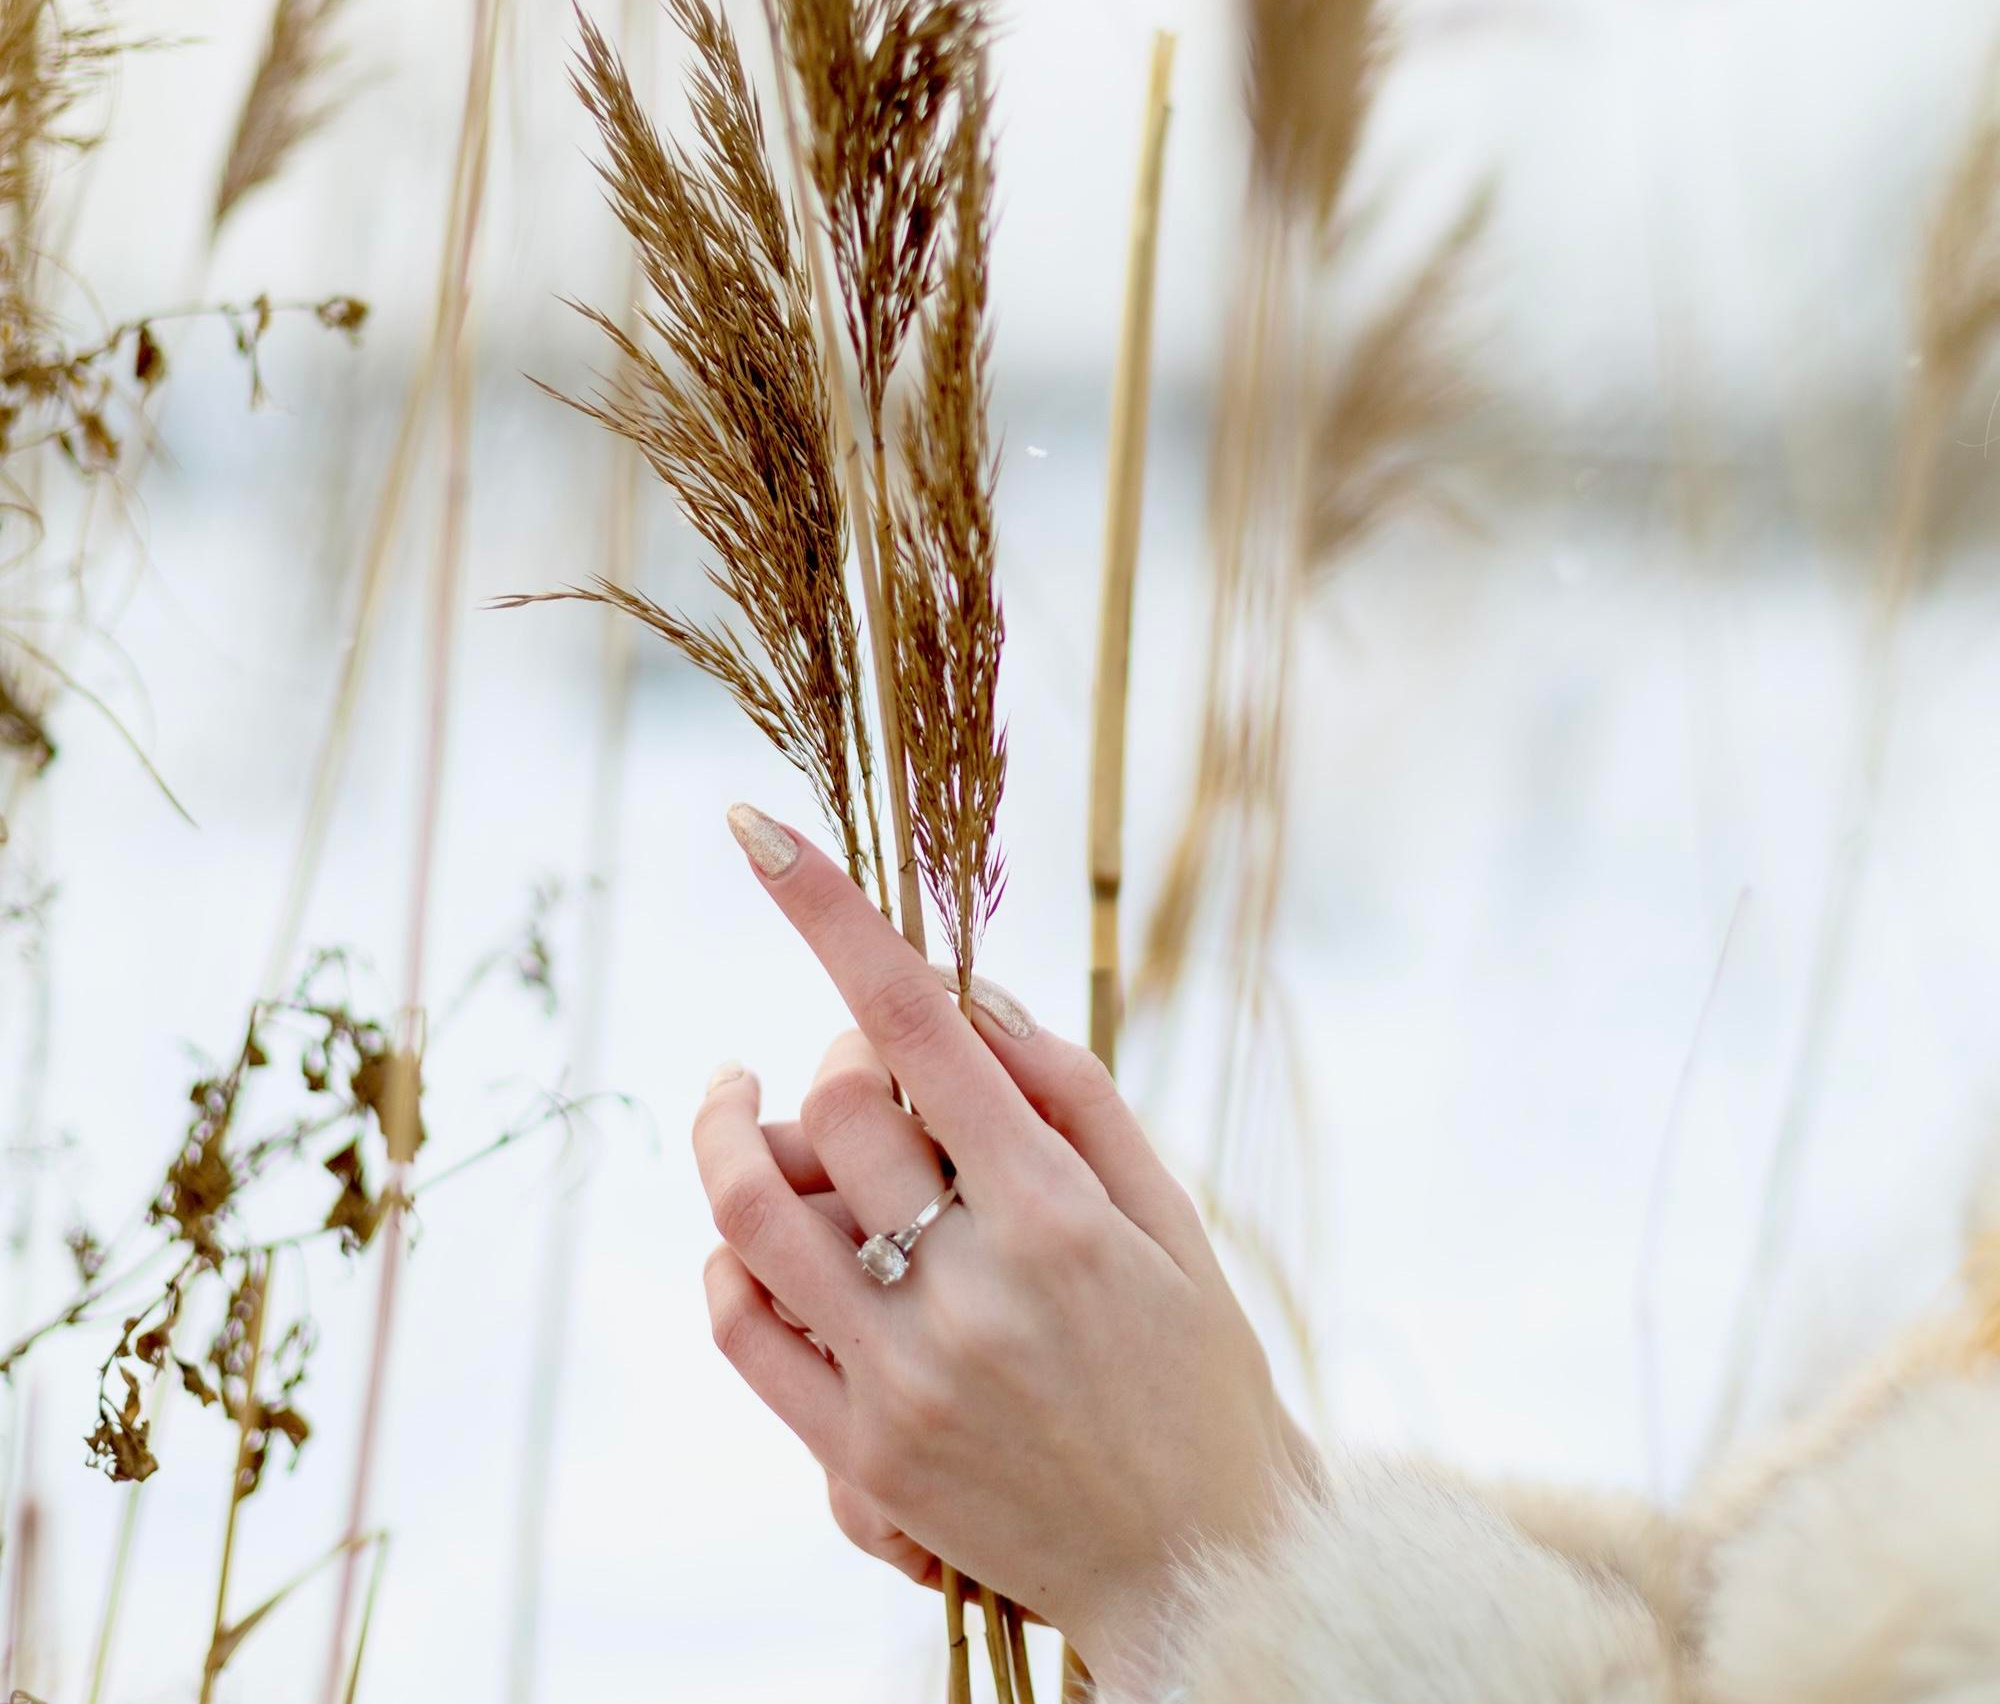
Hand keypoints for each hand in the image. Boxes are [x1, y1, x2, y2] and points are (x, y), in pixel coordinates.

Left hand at [693, 804, 1304, 1692]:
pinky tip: (759, 1228)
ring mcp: (900, 1379)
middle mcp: (968, 1290)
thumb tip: (963, 994)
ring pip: (751, 1211)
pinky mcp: (857, 1457)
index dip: (832, 915)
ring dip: (728, 1129)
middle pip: (832, 1104)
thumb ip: (1072, 1096)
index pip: (921, 1027)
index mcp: (1057, 1217)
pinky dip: (729, 1255)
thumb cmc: (1201, 1375)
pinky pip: (741, 1329)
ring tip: (739, 1096)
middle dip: (829, 1048)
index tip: (758, 834)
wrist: (1202, 1573)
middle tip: (859, 1055)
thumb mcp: (1172, 1220)